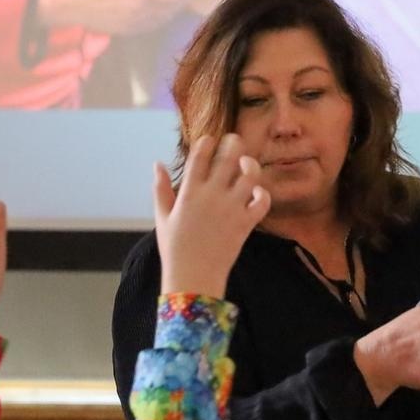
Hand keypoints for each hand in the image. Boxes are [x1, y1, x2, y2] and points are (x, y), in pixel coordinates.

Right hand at [155, 134, 269, 297]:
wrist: (194, 278)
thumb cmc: (175, 248)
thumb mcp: (163, 217)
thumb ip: (160, 188)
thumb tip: (157, 164)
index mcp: (189, 192)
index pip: (200, 155)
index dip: (207, 142)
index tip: (210, 140)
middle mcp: (211, 195)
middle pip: (229, 156)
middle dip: (233, 143)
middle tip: (235, 141)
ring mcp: (231, 208)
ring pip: (250, 174)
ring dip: (250, 164)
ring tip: (247, 164)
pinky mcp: (245, 223)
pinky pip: (262, 201)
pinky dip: (262, 193)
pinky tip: (255, 194)